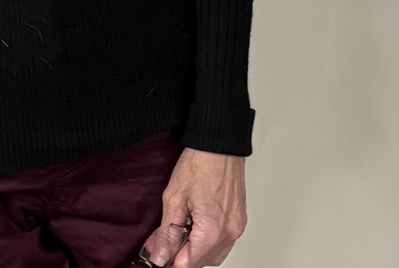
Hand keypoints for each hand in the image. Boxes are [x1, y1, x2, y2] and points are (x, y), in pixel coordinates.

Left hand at [139, 149, 245, 266]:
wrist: (219, 142)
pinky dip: (209, 239)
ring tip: (182, 228)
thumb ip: (167, 234)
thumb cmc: (200, 163)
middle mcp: (229, 233)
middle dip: (183, 255)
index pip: (188, 264)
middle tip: (165, 240)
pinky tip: (196, 224)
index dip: (170, 261)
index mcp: (212, 231)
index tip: (159, 254)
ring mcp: (237, 226)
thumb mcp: (174, 198)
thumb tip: (160, 257)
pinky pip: (224, 241)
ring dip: (196, 249)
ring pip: (214, 254)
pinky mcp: (240, 218)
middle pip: (202, 262)